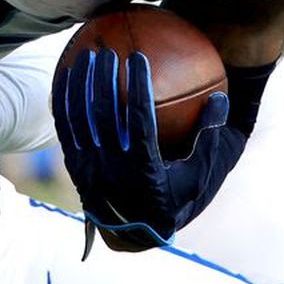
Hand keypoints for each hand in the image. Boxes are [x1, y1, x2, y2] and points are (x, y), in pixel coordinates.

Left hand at [51, 48, 247, 250]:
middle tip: (108, 50)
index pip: (138, 121)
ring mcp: (89, 169)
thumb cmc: (174, 198)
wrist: (137, 233)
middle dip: (104, 79)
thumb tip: (219, 98)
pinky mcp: (74, 167)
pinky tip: (66, 74)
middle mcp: (112, 169)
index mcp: (143, 170)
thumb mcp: (199, 176)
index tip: (139, 57)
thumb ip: (207, 138)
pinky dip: (63, 100)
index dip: (138, 88)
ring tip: (85, 55)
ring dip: (80, 85)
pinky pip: (65, 129)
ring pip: (79, 120)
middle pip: (103, 116)